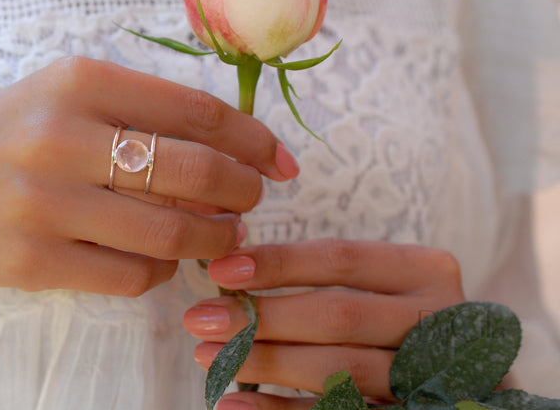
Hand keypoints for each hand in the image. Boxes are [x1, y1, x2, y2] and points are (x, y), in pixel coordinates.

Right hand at [0, 56, 296, 295]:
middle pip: (192, 172)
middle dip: (243, 191)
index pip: (194, 110)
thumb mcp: (61, 96)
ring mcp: (43, 204)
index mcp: (78, 81)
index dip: (253, 138)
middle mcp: (60, 137)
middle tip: (254, 201)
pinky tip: (161, 260)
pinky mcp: (31, 261)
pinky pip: (131, 274)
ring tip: (223, 236)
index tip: (280, 160)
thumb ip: (139, 109)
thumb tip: (231, 146)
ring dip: (213, 238)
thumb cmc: (3, 137)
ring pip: (169, 231)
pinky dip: (162, 270)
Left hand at [183, 238, 464, 408]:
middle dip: (261, 317)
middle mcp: (440, 319)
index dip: (277, 263)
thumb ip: (324, 280)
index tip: (220, 270)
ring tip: (209, 357)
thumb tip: (231, 276)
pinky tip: (235, 405)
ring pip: (339, 369)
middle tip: (200, 319)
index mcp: (427, 271)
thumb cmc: (394, 323)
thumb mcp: (376, 289)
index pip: (341, 258)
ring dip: (265, 363)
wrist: (454, 376)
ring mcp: (434, 374)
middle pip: (337, 314)